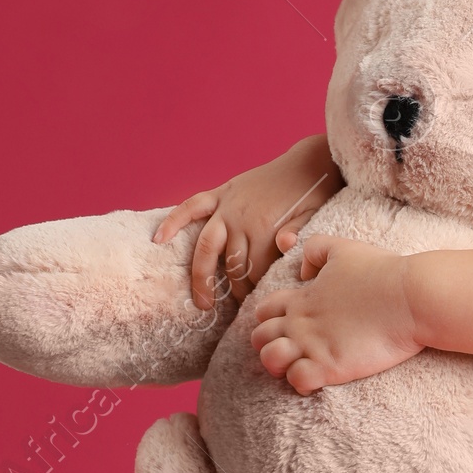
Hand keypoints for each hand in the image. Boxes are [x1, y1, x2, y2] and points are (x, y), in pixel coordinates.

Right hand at [154, 137, 341, 309]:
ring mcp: (227, 206)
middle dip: (229, 290)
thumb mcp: (313, 216)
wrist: (308, 162)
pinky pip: (192, 206)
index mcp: (264, 227)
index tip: (253, 303)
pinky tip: (159, 238)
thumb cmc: (314, 194)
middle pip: (229, 264)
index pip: (252, 270)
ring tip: (201, 299)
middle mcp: (240, 218)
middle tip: (227, 310)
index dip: (252, 289)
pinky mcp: (221, 193)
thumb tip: (285, 246)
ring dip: (201, 274)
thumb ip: (297, 233)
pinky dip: (174, 221)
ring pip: (206, 245)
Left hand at [249, 234, 422, 392]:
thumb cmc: (382, 271)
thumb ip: (316, 250)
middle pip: (259, 338)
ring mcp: (313, 345)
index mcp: (302, 297)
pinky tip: (319, 378)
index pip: (264, 310)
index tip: (295, 324)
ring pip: (269, 360)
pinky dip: (302, 383)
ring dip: (280, 365)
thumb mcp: (344, 248)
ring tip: (302, 365)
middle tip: (295, 349)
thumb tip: (302, 271)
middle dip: (269, 345)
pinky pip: (297, 381)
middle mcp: (301, 322)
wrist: (411, 296)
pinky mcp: (330, 366)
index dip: (272, 319)